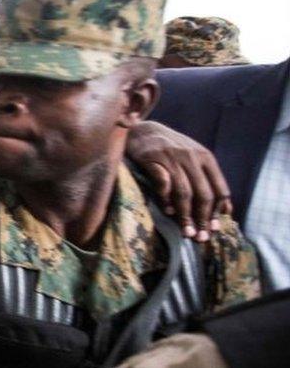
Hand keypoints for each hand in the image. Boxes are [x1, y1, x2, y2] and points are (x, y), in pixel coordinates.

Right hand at [126, 121, 231, 241]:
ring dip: (185, 215)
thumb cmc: (170, 149)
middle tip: (200, 237)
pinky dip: (166, 199)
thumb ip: (207, 180)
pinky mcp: (152, 159)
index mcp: (206, 158)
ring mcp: (172, 158)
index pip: (219, 189)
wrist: (142, 130)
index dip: (217, 212)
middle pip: (203, 194)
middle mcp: (192, 157)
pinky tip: (167, 211)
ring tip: (186, 231)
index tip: (213, 229)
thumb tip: (225, 210)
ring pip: (184, 192)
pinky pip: (163, 183)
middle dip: (203, 219)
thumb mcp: (193, 158)